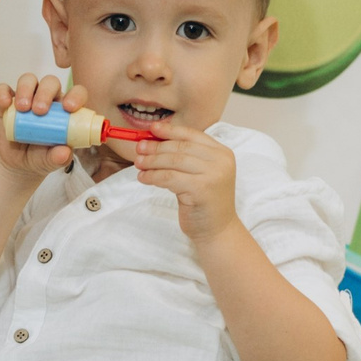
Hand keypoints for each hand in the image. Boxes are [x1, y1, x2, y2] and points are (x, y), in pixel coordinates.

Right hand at [0, 72, 82, 182]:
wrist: (18, 164)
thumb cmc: (41, 157)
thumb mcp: (51, 161)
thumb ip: (59, 158)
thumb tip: (64, 152)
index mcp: (66, 109)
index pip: (76, 93)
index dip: (75, 95)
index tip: (69, 108)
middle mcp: (48, 99)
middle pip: (51, 83)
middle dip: (46, 93)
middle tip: (40, 111)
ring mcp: (27, 97)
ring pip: (28, 80)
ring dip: (26, 89)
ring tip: (22, 108)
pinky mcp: (8, 102)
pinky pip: (4, 90)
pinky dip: (2, 93)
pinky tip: (4, 103)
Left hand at [130, 121, 238, 241]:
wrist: (217, 231)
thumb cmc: (205, 203)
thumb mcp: (200, 174)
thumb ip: (186, 158)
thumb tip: (155, 142)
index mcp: (222, 153)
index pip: (192, 135)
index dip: (170, 130)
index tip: (152, 129)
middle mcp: (220, 161)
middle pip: (181, 147)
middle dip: (157, 147)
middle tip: (139, 149)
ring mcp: (213, 174)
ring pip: (173, 161)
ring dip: (152, 161)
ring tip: (139, 164)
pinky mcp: (201, 189)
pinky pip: (169, 177)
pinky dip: (153, 176)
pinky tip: (144, 178)